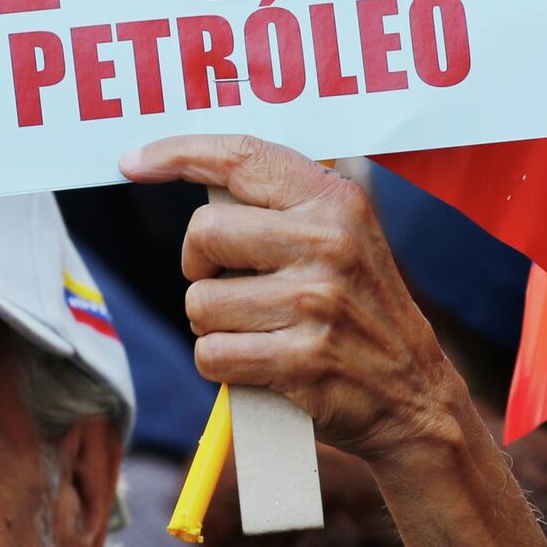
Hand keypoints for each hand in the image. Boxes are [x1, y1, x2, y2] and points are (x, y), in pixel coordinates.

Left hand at [120, 135, 465, 462]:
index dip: (178, 152)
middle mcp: (329, 242)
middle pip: (203, 234)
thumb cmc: (360, 311)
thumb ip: (282, 207)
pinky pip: (211, 354)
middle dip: (199, 266)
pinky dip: (221, 365)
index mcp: (335, 200)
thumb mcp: (342, 237)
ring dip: (213, 325)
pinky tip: (258, 364)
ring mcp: (317, 302)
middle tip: (227, 283)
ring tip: (257, 330)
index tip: (133, 162)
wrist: (413, 394)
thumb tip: (197, 178)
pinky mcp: (302, 359)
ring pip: (200, 302)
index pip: (242, 157)